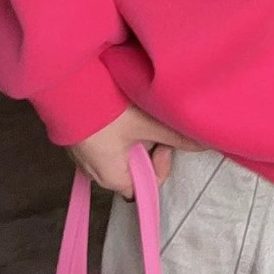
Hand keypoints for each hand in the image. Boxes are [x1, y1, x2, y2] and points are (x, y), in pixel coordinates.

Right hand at [67, 105, 203, 198]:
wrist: (67, 87)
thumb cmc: (107, 112)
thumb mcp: (146, 123)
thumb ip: (176, 136)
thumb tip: (206, 144)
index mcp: (112, 178)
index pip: (144, 187)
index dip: (159, 166)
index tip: (163, 143)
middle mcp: (94, 174)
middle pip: (132, 169)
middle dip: (146, 148)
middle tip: (149, 123)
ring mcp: (82, 158)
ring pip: (118, 154)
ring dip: (131, 138)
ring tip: (134, 114)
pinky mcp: (77, 141)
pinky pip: (102, 143)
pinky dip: (114, 132)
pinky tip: (117, 111)